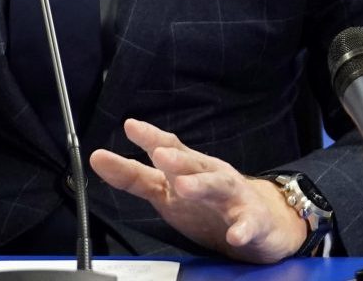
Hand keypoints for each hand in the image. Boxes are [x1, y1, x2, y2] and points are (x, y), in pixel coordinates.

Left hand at [89, 118, 307, 263]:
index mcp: (190, 168)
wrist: (264, 223)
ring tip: (184, 187)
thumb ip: (134, 176)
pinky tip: (236, 234)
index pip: (169, 148)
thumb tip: (98, 158)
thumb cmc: (209, 203)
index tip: (130, 126)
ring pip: (219, 187)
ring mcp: (234, 198)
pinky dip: (243, 229)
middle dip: (177, 158)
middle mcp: (211, 176)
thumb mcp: (168, 190)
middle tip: (159, 154)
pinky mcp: (253, 221)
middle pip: (194, 163)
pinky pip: (249, 225)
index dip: (150, 137)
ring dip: (201, 186)